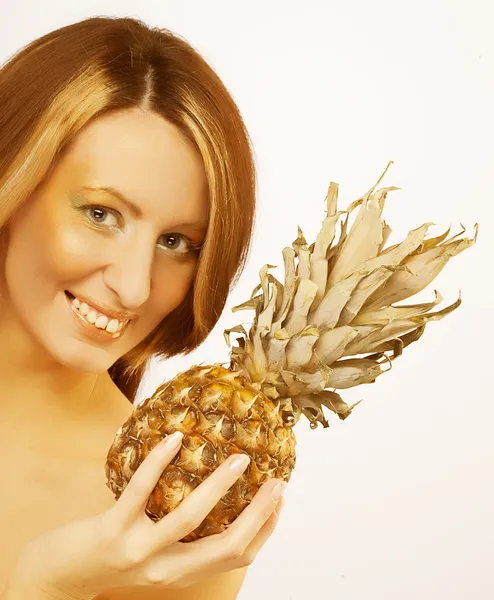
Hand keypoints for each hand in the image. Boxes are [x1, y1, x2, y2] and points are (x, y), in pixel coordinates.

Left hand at [13, 432, 285, 598]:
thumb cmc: (113, 555)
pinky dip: (159, 462)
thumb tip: (214, 494)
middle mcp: (167, 569)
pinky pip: (140, 491)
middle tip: (276, 481)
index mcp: (182, 573)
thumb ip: (183, 536)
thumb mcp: (155, 555)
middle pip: (226, 545)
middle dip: (259, 513)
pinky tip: (175, 438)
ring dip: (219, 487)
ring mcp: (140, 551)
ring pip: (190, 520)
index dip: (265, 530)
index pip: (237, 557)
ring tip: (239, 459)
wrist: (57, 578)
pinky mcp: (112, 531)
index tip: (279, 499)